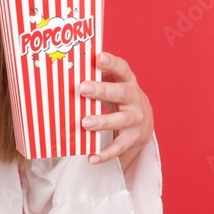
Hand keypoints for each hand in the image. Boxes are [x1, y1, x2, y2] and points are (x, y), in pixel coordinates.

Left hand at [79, 52, 152, 169]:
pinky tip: (91, 157)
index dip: (112, 63)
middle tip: (83, 88)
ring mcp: (135, 119)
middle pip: (121, 93)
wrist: (144, 120)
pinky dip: (106, 153)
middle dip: (103, 90)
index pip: (122, 69)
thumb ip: (98, 75)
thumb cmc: (119, 95)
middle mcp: (135, 99)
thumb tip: (69, 68)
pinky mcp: (133, 138)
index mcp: (128, 81)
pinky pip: (120, 146)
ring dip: (103, 121)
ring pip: (120, 120)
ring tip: (85, 122)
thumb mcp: (115, 82)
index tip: (99, 57)